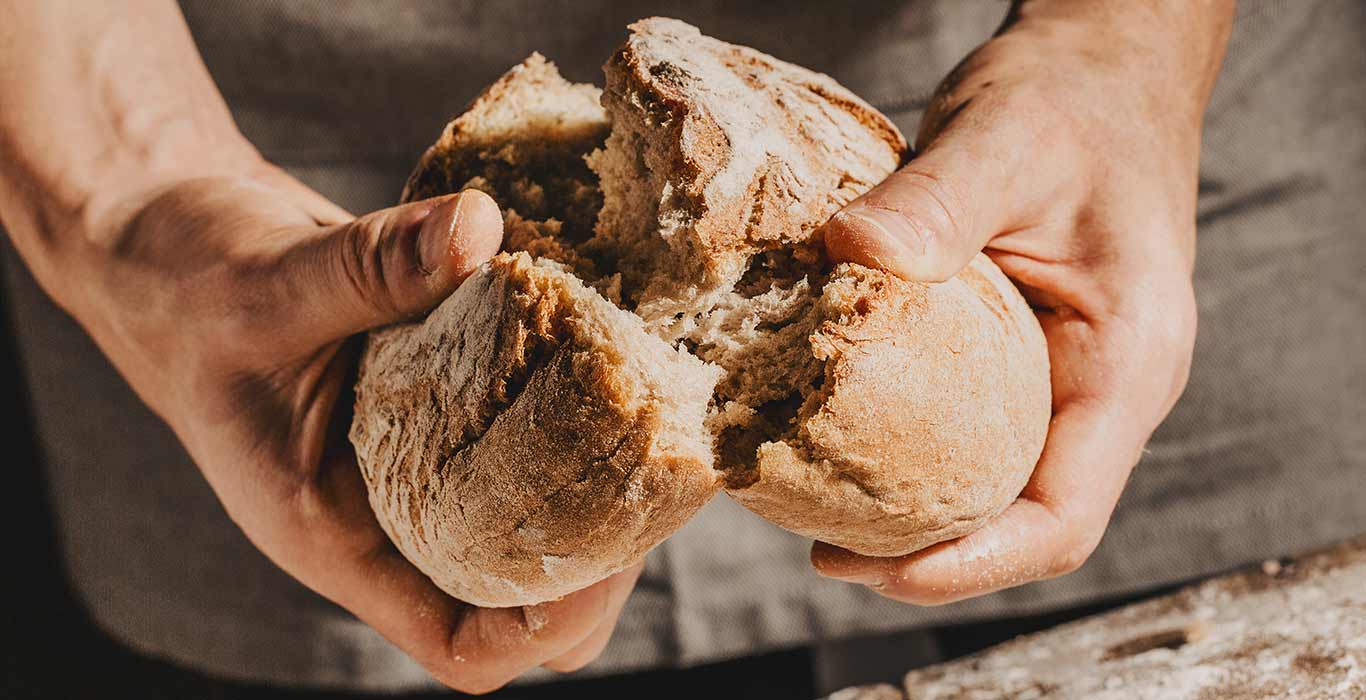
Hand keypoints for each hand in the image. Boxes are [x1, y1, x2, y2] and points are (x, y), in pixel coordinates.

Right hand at [61, 165, 638, 691]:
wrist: (173, 247)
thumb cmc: (189, 288)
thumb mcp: (266, 283)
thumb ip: (369, 267)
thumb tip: (479, 230)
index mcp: (340, 536)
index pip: (462, 643)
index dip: (547, 622)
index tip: (614, 546)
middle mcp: (393, 516)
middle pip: (525, 599)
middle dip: (601, 554)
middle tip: (654, 464)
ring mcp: (424, 463)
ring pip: (536, 517)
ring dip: (599, 477)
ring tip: (648, 405)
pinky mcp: (446, 403)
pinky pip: (524, 431)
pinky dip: (572, 403)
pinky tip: (609, 341)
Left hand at [813, 1, 1231, 603]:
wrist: (1101, 73)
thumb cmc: (1073, 104)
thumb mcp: (1006, 139)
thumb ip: (938, 201)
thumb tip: (847, 253)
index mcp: (1127, 364)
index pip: (1061, 517)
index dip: (970, 566)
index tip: (872, 568)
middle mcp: (1101, 390)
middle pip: (1019, 521)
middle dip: (924, 554)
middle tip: (820, 549)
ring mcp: (1063, 379)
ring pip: (993, 485)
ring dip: (911, 513)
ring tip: (814, 509)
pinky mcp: (1021, 358)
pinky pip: (968, 432)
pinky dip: (906, 451)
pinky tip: (834, 437)